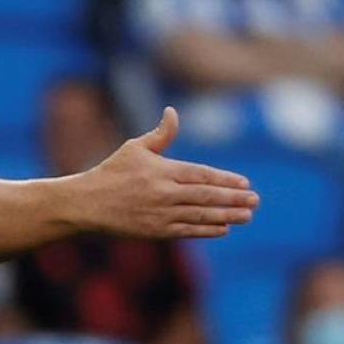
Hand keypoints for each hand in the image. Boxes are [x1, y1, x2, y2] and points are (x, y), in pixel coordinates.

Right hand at [76, 107, 257, 238]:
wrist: (87, 204)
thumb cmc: (111, 172)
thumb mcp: (134, 147)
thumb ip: (160, 134)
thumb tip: (172, 112)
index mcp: (162, 171)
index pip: (201, 175)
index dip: (225, 180)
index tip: (245, 183)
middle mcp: (165, 193)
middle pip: (207, 196)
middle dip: (234, 199)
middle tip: (255, 200)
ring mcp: (161, 215)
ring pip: (201, 215)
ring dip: (227, 216)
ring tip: (247, 215)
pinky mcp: (156, 232)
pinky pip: (188, 231)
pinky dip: (207, 230)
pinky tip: (224, 228)